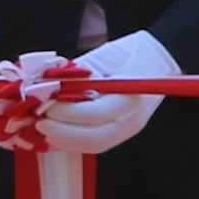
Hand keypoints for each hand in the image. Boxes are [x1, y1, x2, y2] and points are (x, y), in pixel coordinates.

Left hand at [41, 27, 172, 155]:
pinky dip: (74, 142)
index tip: (46, 105)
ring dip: (65, 141)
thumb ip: (75, 74)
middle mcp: (131, 119)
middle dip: (62, 133)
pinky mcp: (122, 133)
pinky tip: (57, 134)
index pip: (95, 114)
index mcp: (130, 96)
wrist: (160, 59)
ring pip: (94, 146)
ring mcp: (128, 129)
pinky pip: (96, 144)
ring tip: (43, 130)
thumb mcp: (102, 56)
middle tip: (38, 122)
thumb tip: (44, 86)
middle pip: (94, 138)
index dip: (66, 113)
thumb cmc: (131, 52)